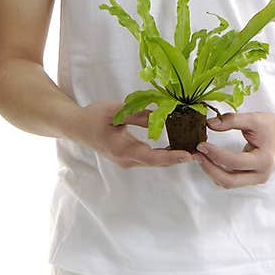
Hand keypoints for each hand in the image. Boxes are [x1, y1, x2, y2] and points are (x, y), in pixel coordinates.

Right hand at [73, 101, 193, 168]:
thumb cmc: (93, 117)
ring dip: (171, 156)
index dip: (171, 157)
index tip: (188, 155)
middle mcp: (126, 160)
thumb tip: (160, 117)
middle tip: (198, 151)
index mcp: (123, 150)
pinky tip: (174, 146)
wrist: (76, 127)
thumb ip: (137, 116)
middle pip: (157, 162)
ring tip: (191, 148)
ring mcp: (126, 161)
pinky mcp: (127, 158)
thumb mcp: (115, 112)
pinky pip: (148, 158)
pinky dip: (162, 154)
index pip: (152, 157)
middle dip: (177, 158)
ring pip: (154, 161)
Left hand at [195, 110, 274, 187]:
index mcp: (264, 160)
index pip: (233, 162)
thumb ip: (231, 120)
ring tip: (200, 156)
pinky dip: (218, 172)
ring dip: (212, 172)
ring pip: (228, 183)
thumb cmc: (274, 126)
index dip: (215, 154)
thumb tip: (209, 124)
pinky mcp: (252, 178)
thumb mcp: (253, 119)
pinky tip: (209, 159)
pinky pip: (231, 179)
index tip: (201, 144)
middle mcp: (261, 174)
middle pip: (229, 180)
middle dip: (209, 169)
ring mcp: (257, 179)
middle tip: (196, 154)